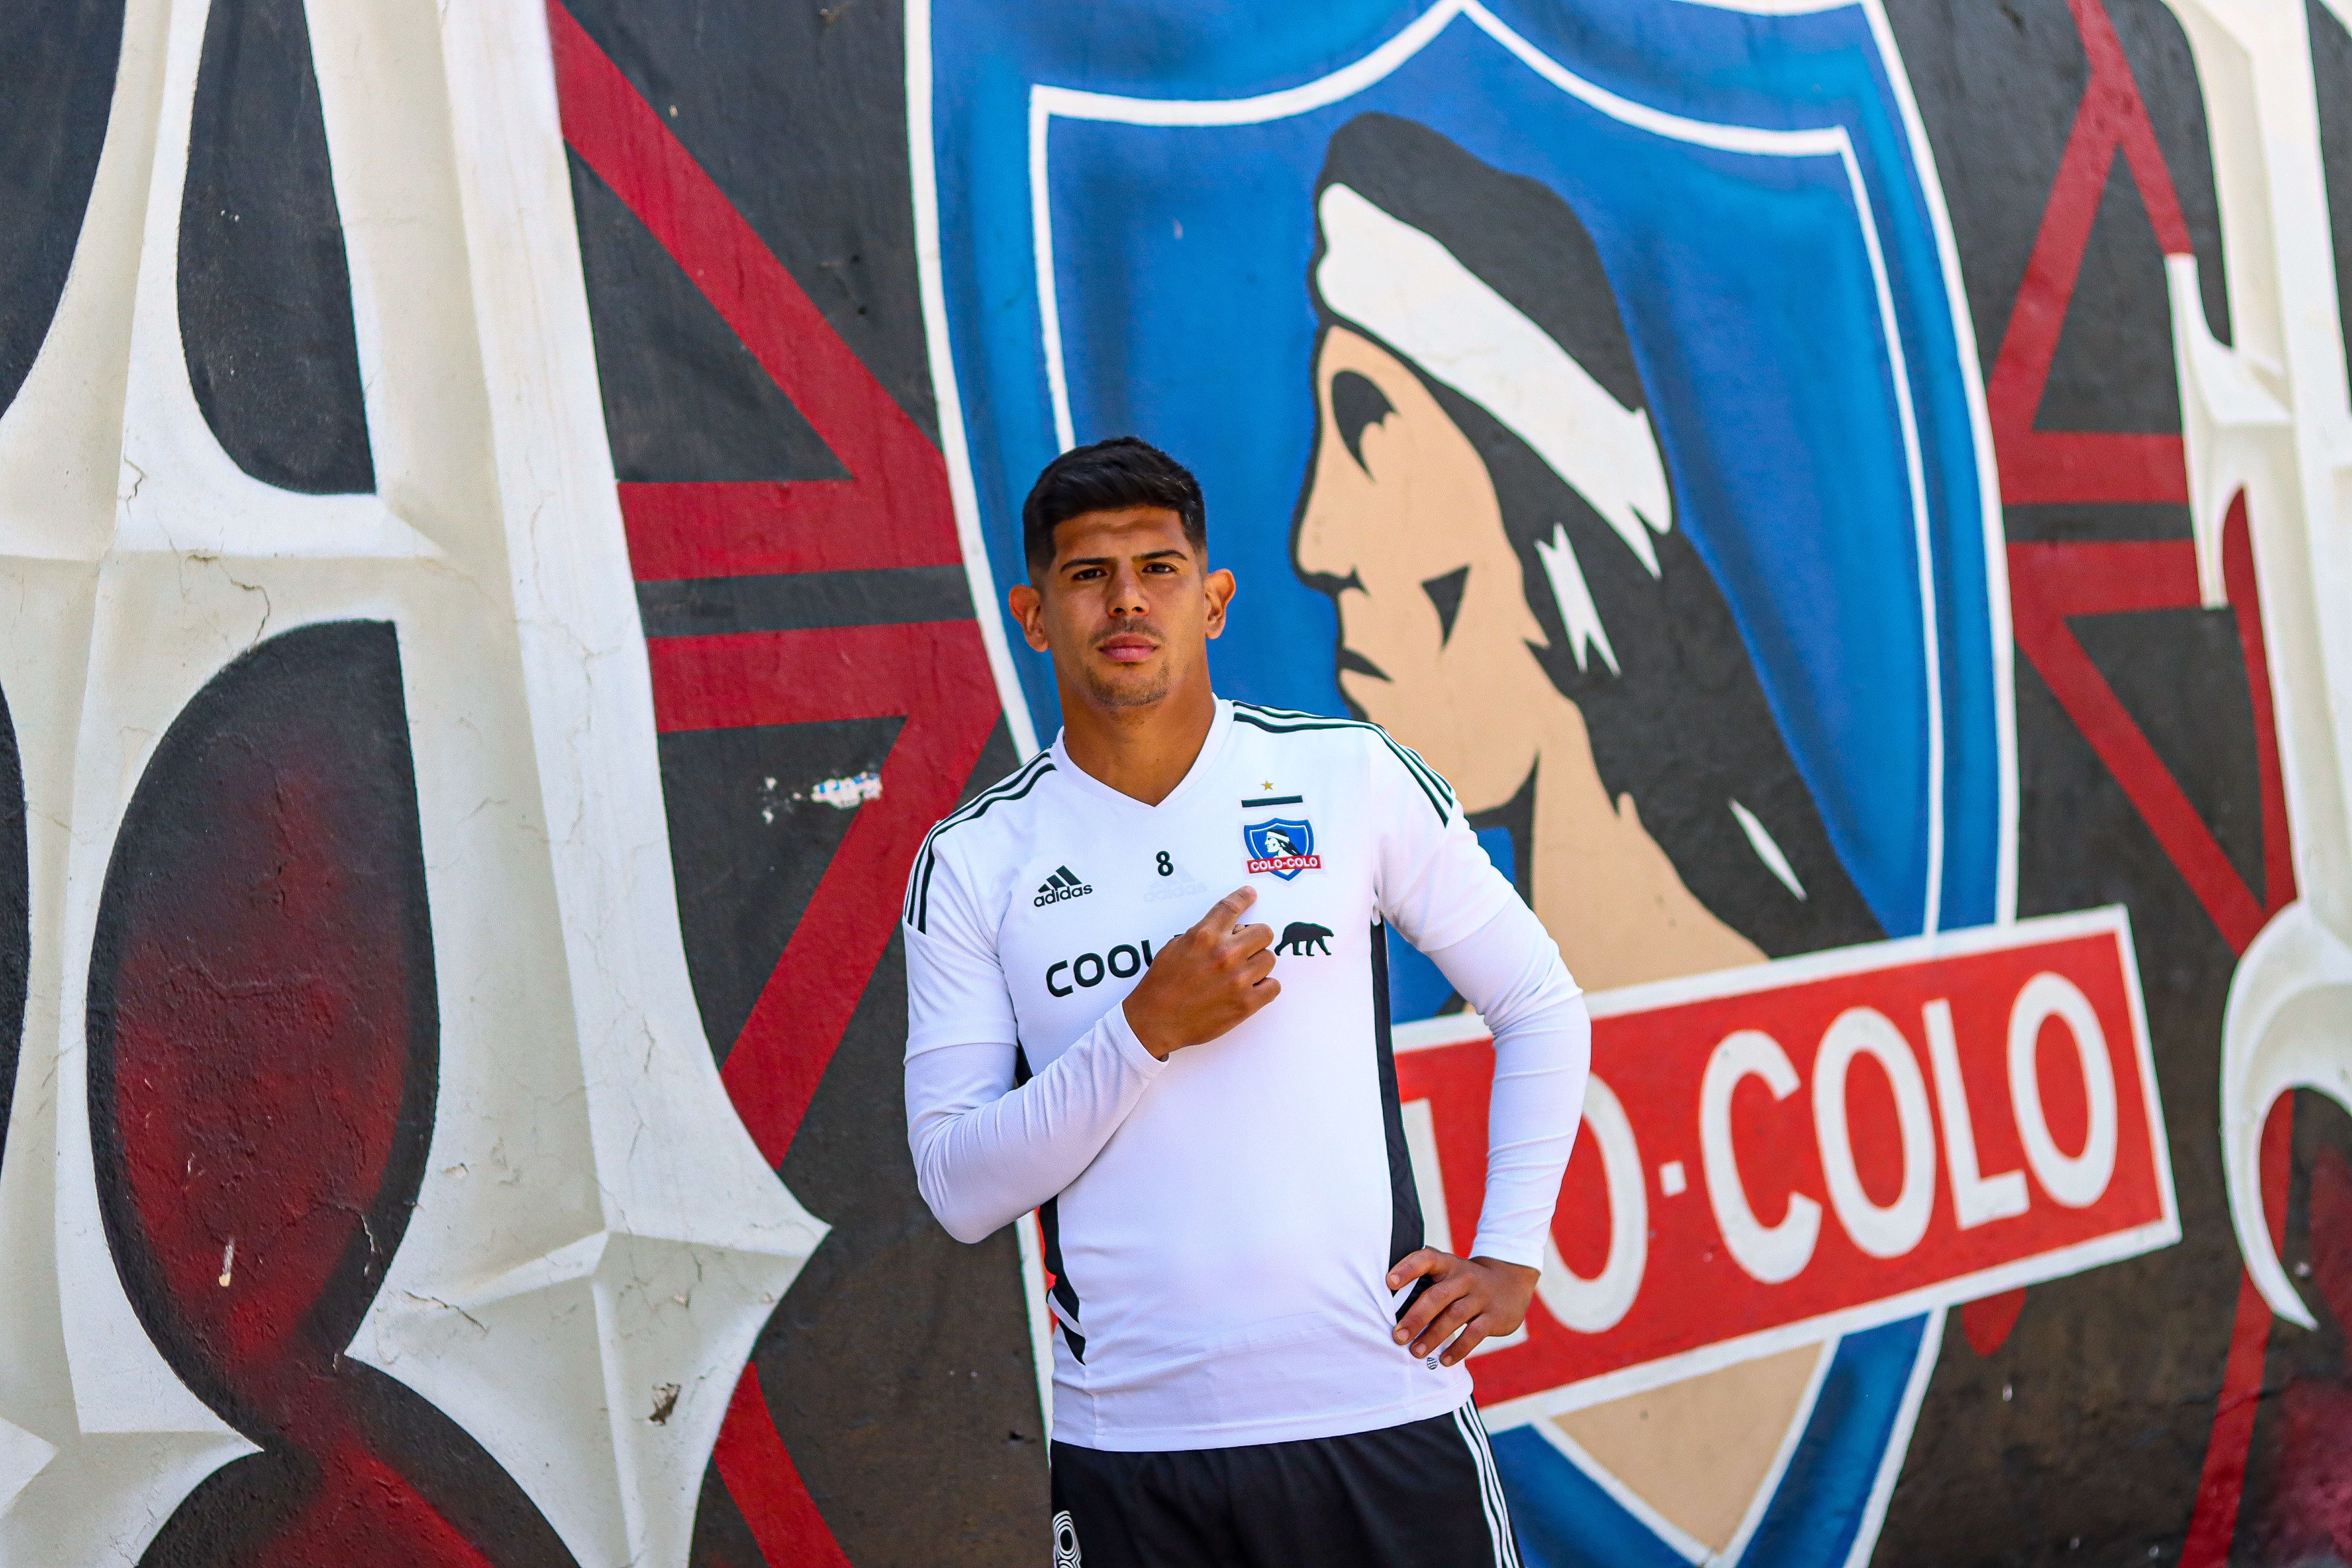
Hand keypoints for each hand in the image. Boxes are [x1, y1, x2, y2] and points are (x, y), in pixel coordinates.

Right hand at [1122, 887, 1278, 1058]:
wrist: (1155, 1020)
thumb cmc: (1162, 984)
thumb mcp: (1175, 947)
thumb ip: (1204, 935)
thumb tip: (1230, 931)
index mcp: (1204, 936)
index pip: (1232, 907)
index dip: (1244, 897)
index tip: (1250, 894)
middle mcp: (1225, 954)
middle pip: (1264, 932)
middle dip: (1256, 937)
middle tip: (1247, 947)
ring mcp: (1238, 979)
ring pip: (1270, 959)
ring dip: (1259, 963)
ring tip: (1243, 972)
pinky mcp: (1245, 1004)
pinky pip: (1274, 986)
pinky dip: (1265, 987)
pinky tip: (1251, 988)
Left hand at [1388, 1251, 1538, 1366]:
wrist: (1511, 1283)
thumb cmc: (1464, 1281)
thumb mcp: (1449, 1272)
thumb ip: (1425, 1281)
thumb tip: (1386, 1304)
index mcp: (1448, 1264)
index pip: (1426, 1259)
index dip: (1407, 1268)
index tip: (1389, 1282)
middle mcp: (1464, 1277)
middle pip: (1437, 1296)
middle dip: (1415, 1317)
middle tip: (1397, 1336)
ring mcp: (1481, 1297)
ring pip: (1454, 1316)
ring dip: (1433, 1336)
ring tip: (1415, 1352)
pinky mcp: (1494, 1317)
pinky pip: (1474, 1334)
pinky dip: (1458, 1348)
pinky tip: (1443, 1360)